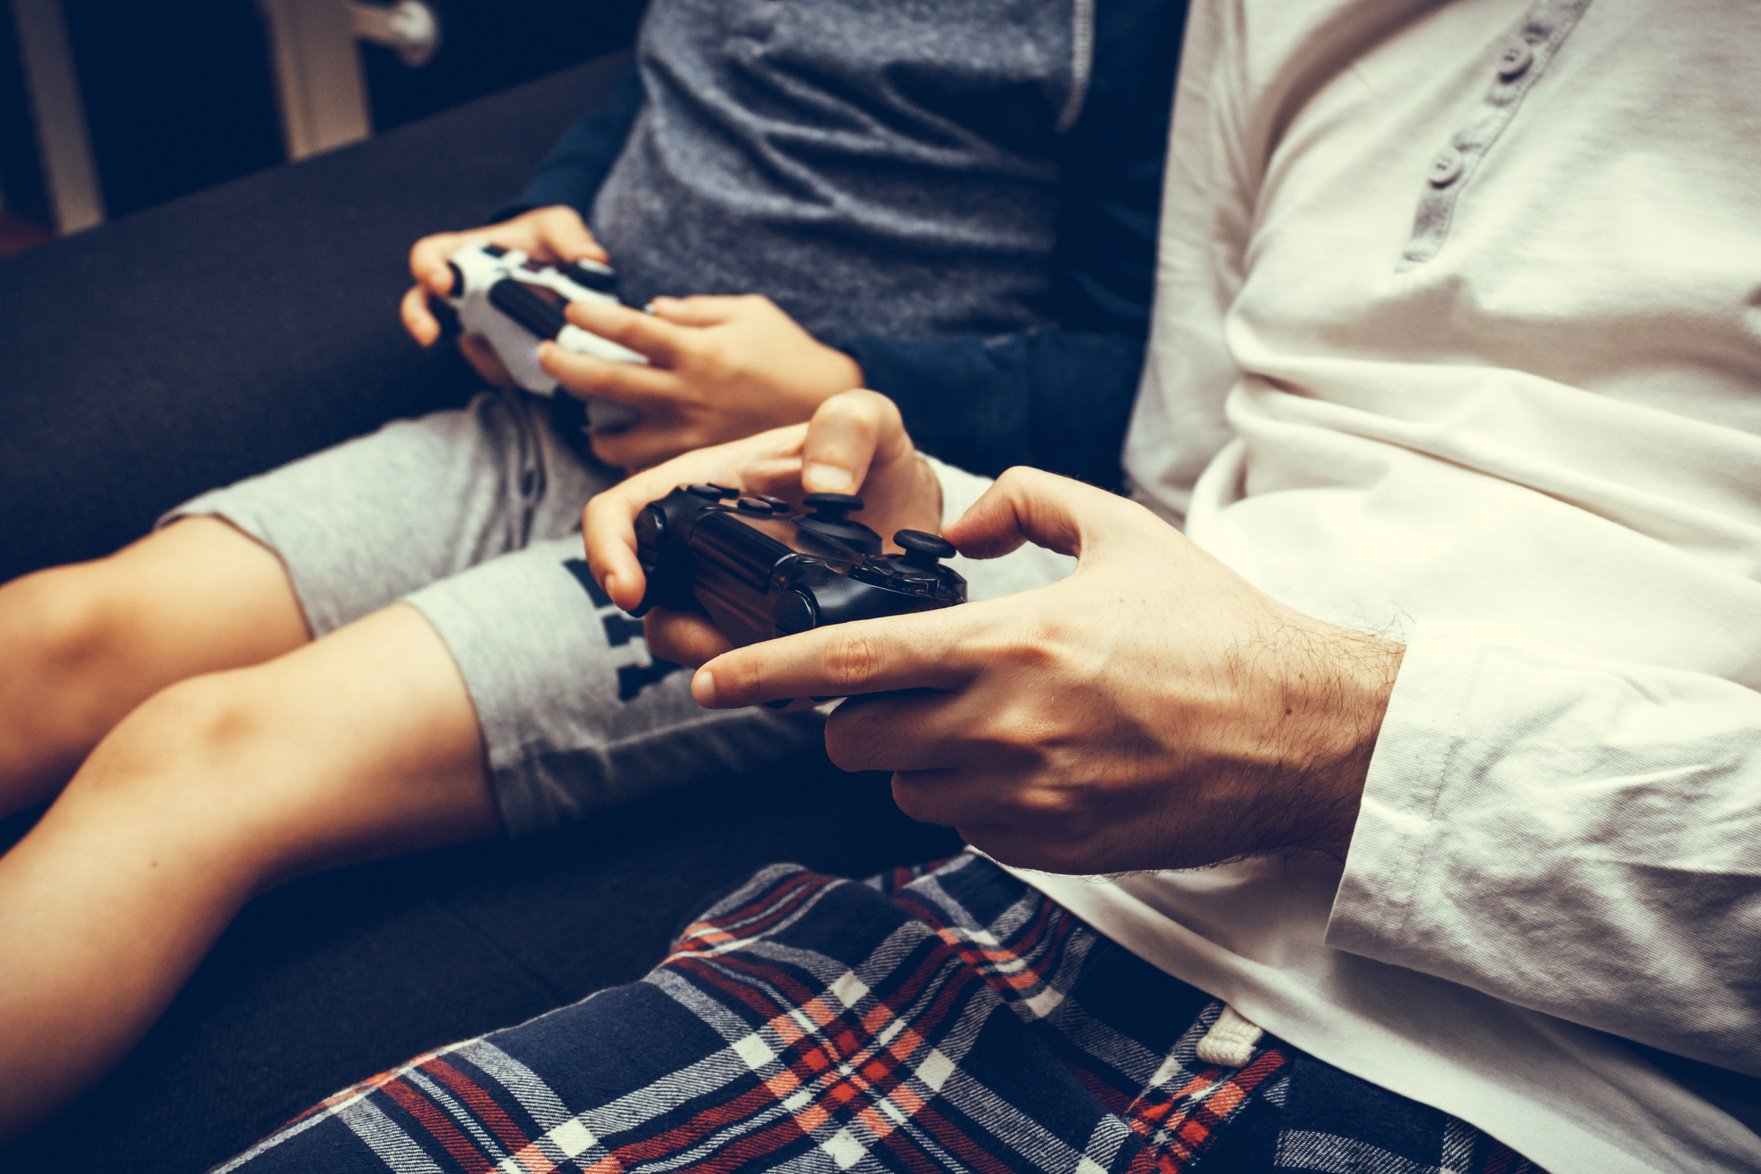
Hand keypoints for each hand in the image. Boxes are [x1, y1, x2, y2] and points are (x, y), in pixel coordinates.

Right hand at [399, 205, 606, 386]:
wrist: (560, 269)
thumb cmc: (545, 240)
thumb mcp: (558, 228)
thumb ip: (570, 238)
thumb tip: (592, 259)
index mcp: (463, 252)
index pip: (429, 256)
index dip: (428, 268)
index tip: (442, 281)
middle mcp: (459, 289)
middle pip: (421, 304)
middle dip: (419, 319)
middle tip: (429, 334)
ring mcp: (472, 322)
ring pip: (456, 342)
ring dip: (472, 355)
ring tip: (496, 367)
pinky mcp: (494, 349)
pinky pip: (492, 364)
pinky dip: (507, 369)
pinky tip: (531, 372)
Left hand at [539, 294, 863, 468]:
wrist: (835, 410)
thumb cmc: (790, 355)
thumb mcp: (750, 313)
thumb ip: (696, 311)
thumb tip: (653, 308)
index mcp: (697, 350)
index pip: (628, 327)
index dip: (592, 316)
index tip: (571, 310)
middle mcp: (687, 393)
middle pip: (606, 379)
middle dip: (566, 365)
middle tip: (546, 355)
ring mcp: (690, 434)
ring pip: (616, 440)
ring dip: (594, 427)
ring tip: (587, 419)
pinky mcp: (700, 465)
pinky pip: (648, 469)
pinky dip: (630, 458)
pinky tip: (625, 448)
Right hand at [583, 389, 941, 666]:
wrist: (912, 512)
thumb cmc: (875, 459)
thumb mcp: (871, 422)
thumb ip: (850, 427)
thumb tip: (824, 489)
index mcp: (709, 485)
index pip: (624, 511)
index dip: (609, 549)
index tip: (631, 592)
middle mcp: (706, 544)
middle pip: (650, 599)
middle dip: (675, 632)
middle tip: (725, 649)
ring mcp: (729, 594)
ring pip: (692, 644)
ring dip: (723, 664)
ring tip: (783, 668)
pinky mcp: (763, 635)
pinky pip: (744, 672)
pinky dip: (767, 683)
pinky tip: (810, 679)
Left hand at [691, 468, 1405, 873]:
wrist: (1300, 735)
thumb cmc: (1213, 629)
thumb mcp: (1123, 530)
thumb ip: (1025, 503)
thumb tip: (958, 526)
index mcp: (1009, 643)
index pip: (850, 662)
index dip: (764, 673)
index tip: (707, 681)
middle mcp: (1005, 728)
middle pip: (857, 739)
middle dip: (852, 715)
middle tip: (894, 688)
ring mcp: (1028, 800)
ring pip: (907, 789)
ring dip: (915, 758)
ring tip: (982, 723)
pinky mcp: (1054, 849)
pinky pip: (966, 828)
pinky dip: (971, 797)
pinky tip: (1031, 763)